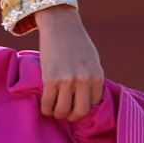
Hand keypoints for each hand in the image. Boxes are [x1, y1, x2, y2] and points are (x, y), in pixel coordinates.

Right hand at [34, 5, 104, 120]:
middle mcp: (84, 80)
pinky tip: (45, 108)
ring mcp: (67, 80)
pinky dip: (46, 109)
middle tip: (67, 115)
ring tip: (55, 112)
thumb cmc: (78, 43)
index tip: (78, 109)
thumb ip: (92, 79)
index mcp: (97, 76)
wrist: (60, 25)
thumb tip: (89, 99)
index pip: (94, 104)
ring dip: (58, 114)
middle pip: (80, 111)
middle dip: (73, 117)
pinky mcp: (50, 79)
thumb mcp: (93, 61)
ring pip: (63, 110)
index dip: (85, 108)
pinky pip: (48, 103)